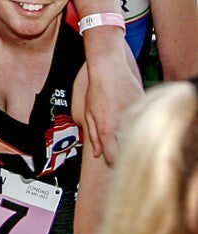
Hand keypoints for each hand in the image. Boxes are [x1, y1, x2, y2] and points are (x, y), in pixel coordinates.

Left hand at [82, 44, 140, 165]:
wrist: (109, 69)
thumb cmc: (96, 91)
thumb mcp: (88, 114)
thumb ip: (93, 136)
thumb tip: (98, 154)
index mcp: (105, 129)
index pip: (112, 158)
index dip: (113, 163)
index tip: (112, 161)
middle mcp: (121, 124)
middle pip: (127, 151)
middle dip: (124, 153)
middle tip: (120, 149)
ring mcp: (135, 115)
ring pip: (137, 136)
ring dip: (132, 138)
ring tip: (125, 132)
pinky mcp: (144, 106)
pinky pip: (144, 120)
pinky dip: (141, 122)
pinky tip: (133, 116)